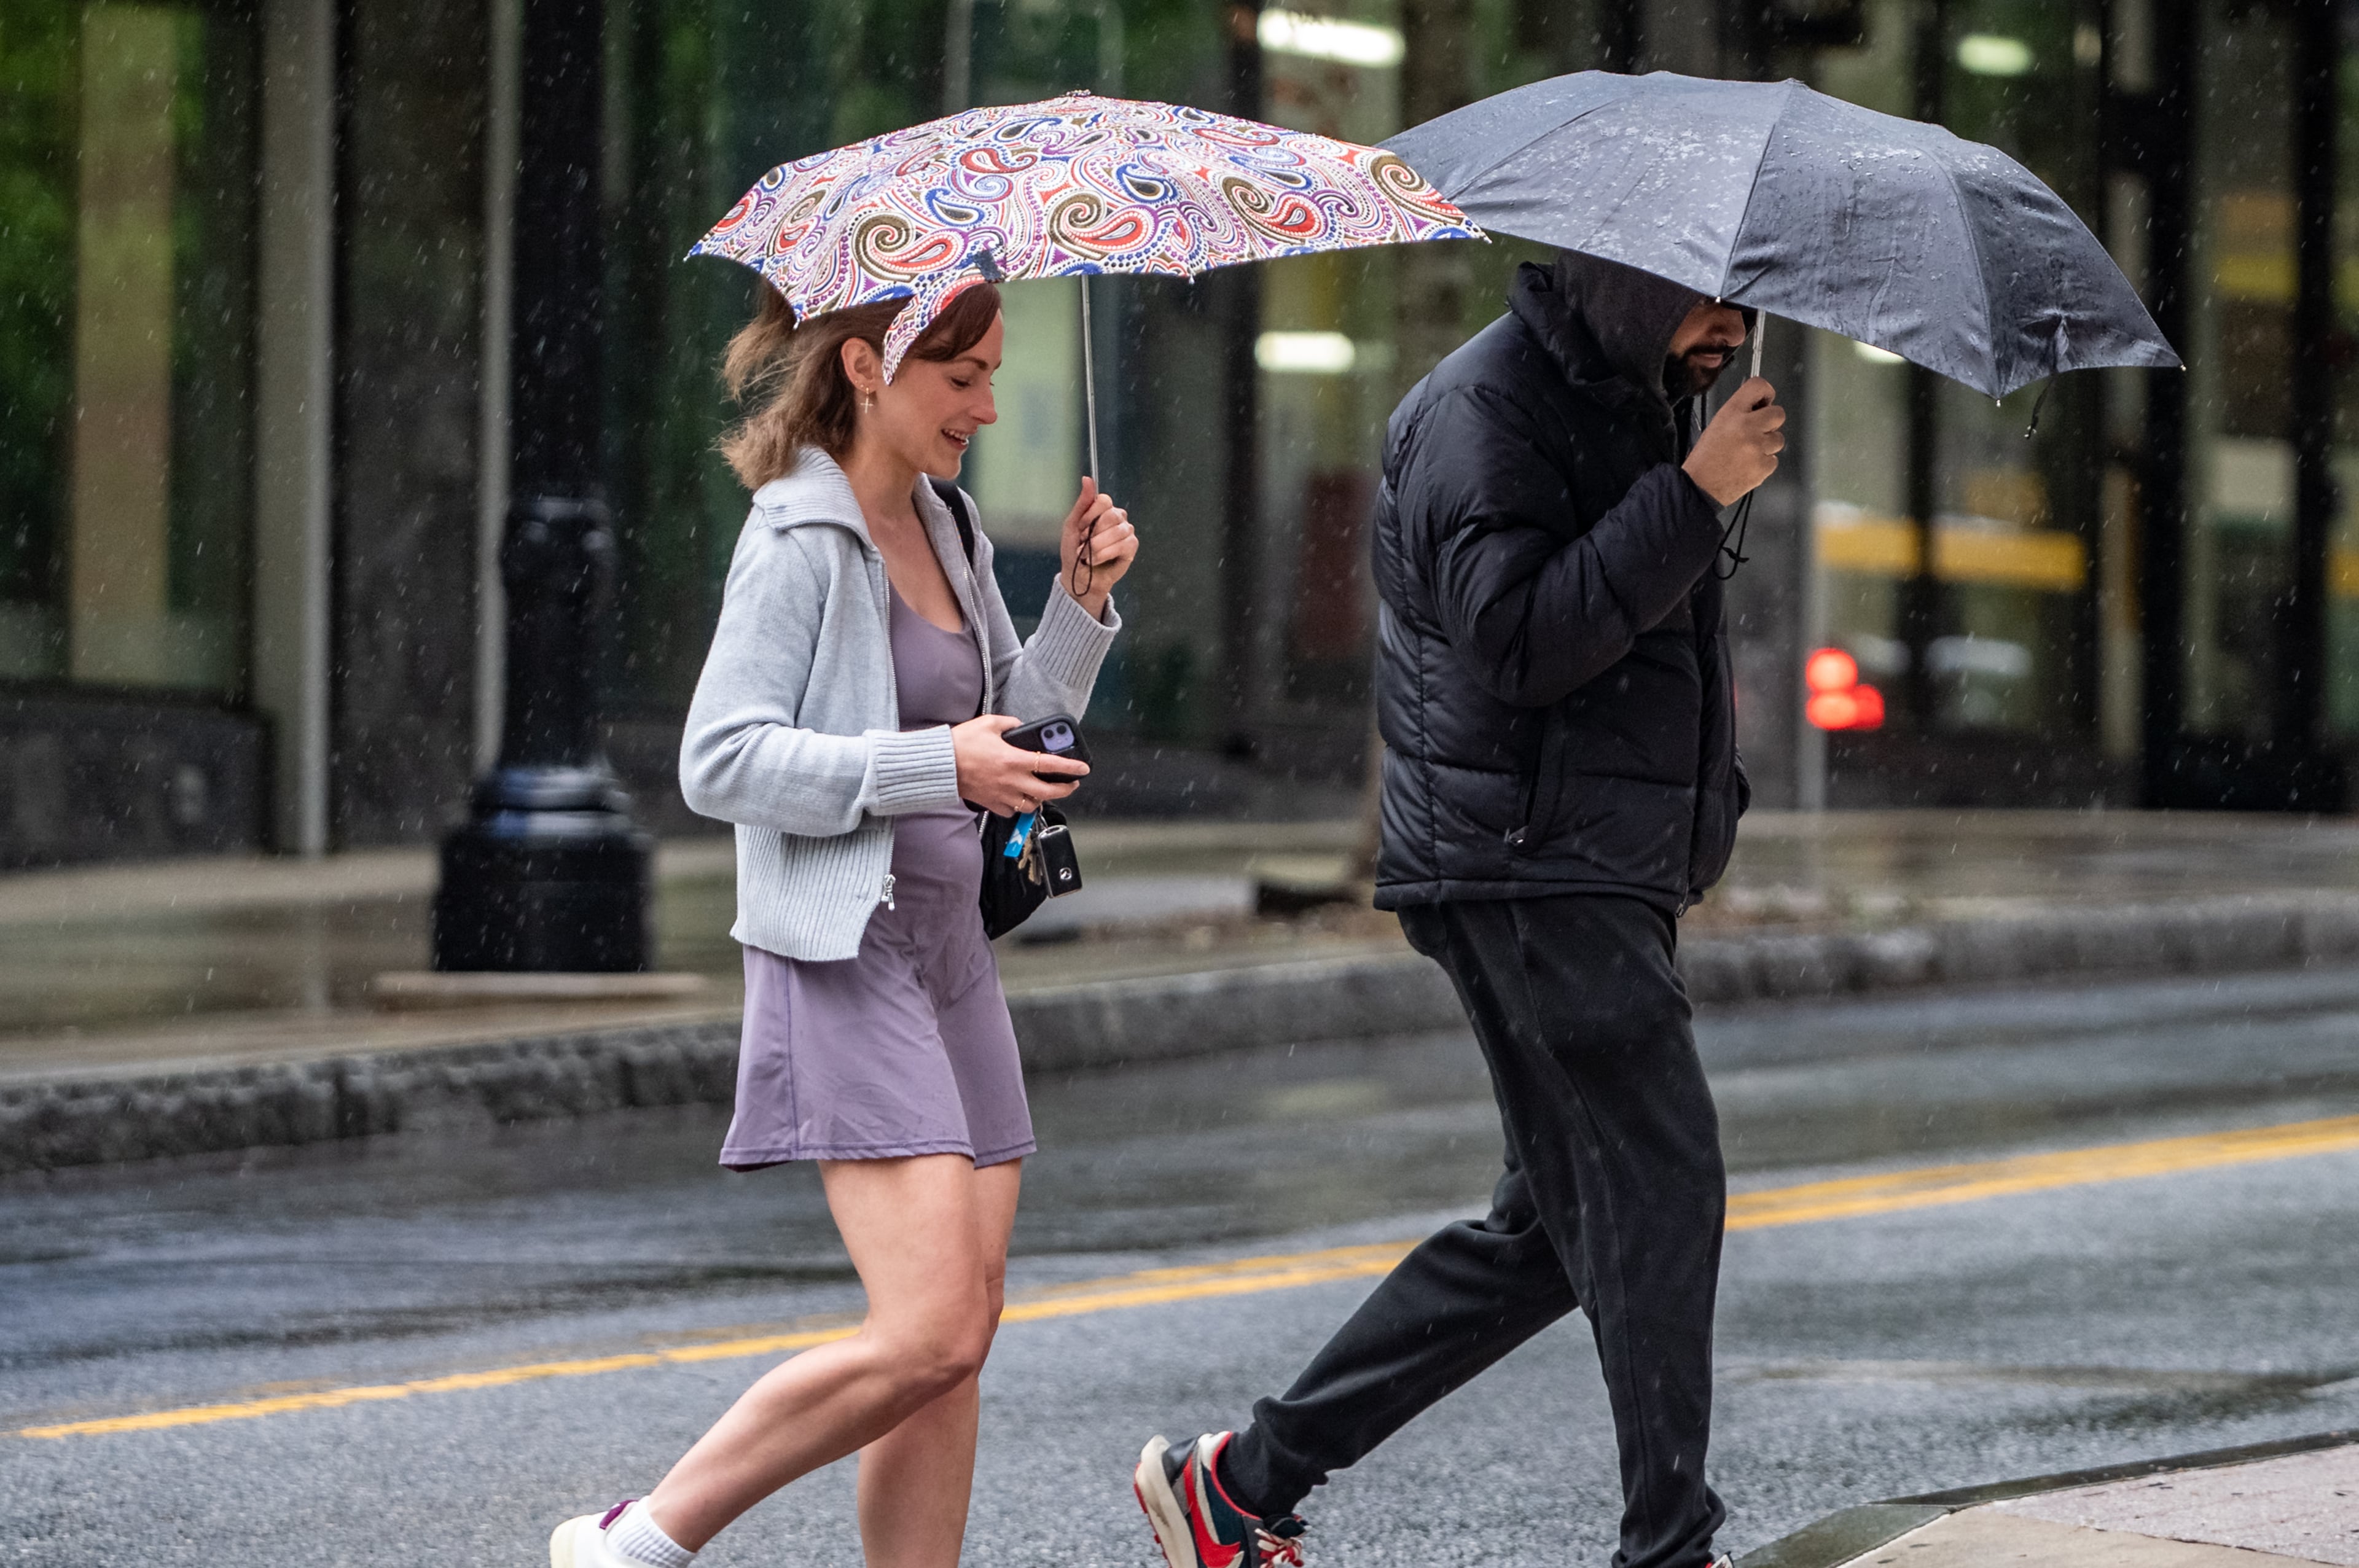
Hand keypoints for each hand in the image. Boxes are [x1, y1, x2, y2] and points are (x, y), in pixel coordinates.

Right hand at [951, 714, 1089, 816]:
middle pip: (1048, 792)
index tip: (1083, 769)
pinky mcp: (991, 803)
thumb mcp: (988, 723)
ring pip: (1031, 805)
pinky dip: (1018, 807)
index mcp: (1013, 760)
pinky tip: (1018, 798)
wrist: (940, 764)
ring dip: (1041, 799)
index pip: (1050, 764)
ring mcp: (1002, 794)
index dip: (1071, 767)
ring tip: (1043, 791)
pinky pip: (1011, 811)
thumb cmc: (961, 743)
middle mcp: (1012, 780)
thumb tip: (1020, 727)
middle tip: (1070, 784)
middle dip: (1065, 789)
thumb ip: (1010, 724)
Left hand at [1060, 477, 1137, 618]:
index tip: (1080, 528)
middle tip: (1082, 543)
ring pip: (1118, 531)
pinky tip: (1096, 560)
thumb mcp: (1072, 525)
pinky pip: (1124, 544)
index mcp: (1103, 509)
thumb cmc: (1074, 550)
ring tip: (1087, 555)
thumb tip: (1087, 478)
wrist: (1078, 576)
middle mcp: (1118, 518)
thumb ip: (1082, 503)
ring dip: (1098, 545)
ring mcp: (1126, 531)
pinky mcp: (1131, 547)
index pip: (1104, 500)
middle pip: (1111, 515)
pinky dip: (1106, 553)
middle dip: (1093, 532)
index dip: (1091, 514)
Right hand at [1682, 377, 1784, 506]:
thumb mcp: (1717, 424)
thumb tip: (1760, 406)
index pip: (1759, 386)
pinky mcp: (1764, 466)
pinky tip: (1749, 465)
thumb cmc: (1705, 459)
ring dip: (1767, 444)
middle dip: (1770, 422)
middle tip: (1757, 431)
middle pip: (1778, 414)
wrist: (1700, 487)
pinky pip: (1774, 459)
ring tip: (1748, 452)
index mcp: (1732, 413)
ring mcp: (1758, 447)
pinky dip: (1764, 462)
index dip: (1765, 393)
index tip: (1764, 400)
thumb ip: (1739, 412)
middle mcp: (1747, 427)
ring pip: (1778, 438)